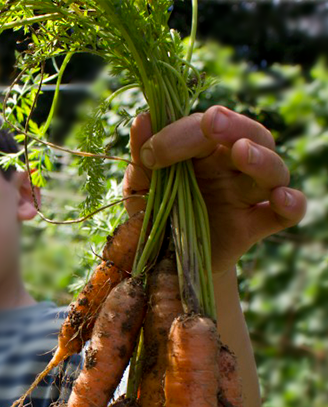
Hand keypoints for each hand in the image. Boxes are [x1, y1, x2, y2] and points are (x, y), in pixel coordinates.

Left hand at [122, 106, 306, 275]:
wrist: (159, 262)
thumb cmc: (152, 214)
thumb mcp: (140, 187)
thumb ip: (141, 156)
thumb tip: (143, 119)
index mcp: (202, 151)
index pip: (203, 127)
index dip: (179, 133)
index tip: (150, 154)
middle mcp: (230, 167)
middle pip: (250, 135)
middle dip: (233, 126)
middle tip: (211, 122)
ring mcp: (245, 196)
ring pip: (273, 169)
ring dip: (260, 159)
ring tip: (241, 152)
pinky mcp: (253, 227)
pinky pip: (286, 214)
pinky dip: (291, 204)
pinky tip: (281, 198)